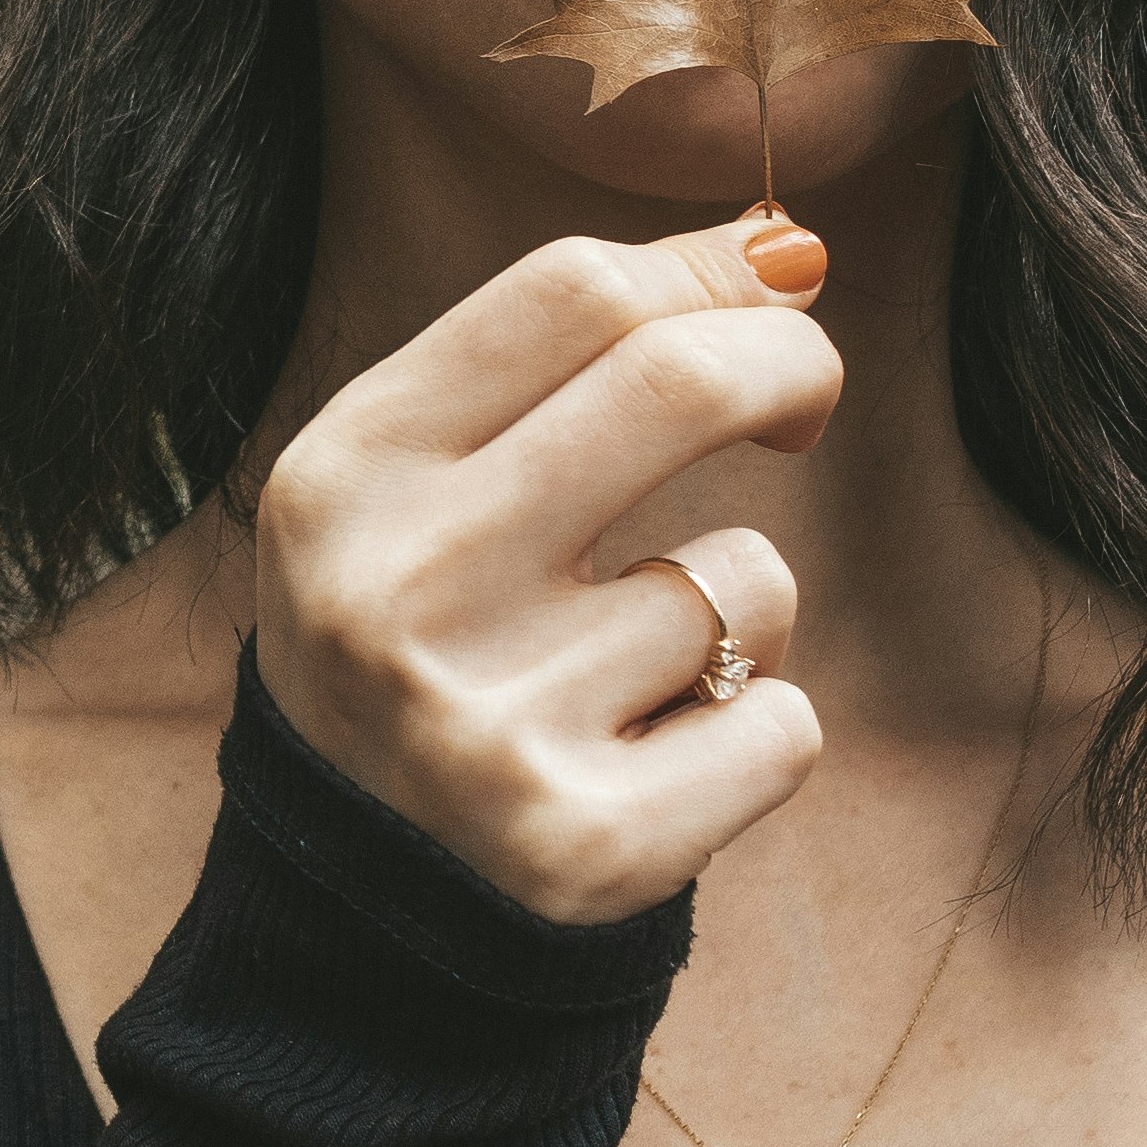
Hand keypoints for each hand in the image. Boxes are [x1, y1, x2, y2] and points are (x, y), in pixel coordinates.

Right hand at [245, 218, 839, 926]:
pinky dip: (755, 730)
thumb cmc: (426, 636)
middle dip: (791, 363)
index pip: (573, 289)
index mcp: (342, 474)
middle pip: (678, 382)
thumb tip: (781, 243)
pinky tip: (661, 757)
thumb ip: (567, 358)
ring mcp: (487, 726)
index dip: (708, 273)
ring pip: (748, 575)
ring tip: (641, 664)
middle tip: (803, 397)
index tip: (763, 297)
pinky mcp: (585, 849)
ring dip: (741, 604)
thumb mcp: (422, 483)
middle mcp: (399, 590)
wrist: (359, 903)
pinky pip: (782, 724)